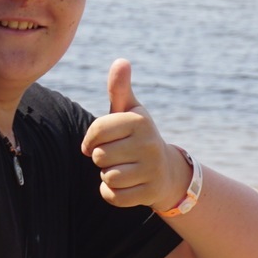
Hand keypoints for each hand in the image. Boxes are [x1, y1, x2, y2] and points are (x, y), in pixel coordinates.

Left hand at [81, 59, 187, 210]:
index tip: (98, 141)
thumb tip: (121, 61)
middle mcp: (149, 143)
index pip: (97, 131)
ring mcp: (152, 169)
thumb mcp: (129, 111)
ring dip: (107, 176)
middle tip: (118, 155)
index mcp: (140, 120)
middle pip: (99, 156)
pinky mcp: (150, 192)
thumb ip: (119, 88)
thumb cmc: (136, 136)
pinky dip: (111, 193)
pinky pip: (114, 196)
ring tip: (123, 168)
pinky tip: (124, 185)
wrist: (166, 170)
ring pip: (107, 177)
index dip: (90, 139)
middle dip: (101, 158)